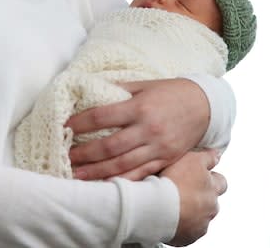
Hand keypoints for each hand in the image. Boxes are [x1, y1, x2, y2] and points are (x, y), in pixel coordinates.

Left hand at [66, 78, 209, 180]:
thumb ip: (118, 89)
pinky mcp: (166, 160)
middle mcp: (148, 129)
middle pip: (109, 146)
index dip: (80, 123)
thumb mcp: (144, 85)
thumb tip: (89, 90)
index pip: (101, 117)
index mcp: (140, 107)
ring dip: (97, 172)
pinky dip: (122, 181)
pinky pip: (141, 174)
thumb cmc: (170, 92)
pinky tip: (105, 185)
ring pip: (123, 164)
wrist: (205, 105)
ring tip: (76, 175)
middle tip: (64, 157)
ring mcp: (158, 147)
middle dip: (84, 153)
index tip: (63, 126)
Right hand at [160, 149, 226, 246]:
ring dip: (190, 211)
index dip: (210, 178)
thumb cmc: (170, 181)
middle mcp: (211, 207)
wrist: (155, 207)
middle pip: (211, 201)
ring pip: (199, 217)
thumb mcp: (190, 158)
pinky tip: (168, 216)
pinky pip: (187, 231)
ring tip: (171, 204)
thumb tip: (218, 155)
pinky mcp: (188, 237)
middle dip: (200, 197)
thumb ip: (207, 157)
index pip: (220, 182)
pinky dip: (180, 225)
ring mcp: (201, 224)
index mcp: (212, 188)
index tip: (197, 176)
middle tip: (182, 190)